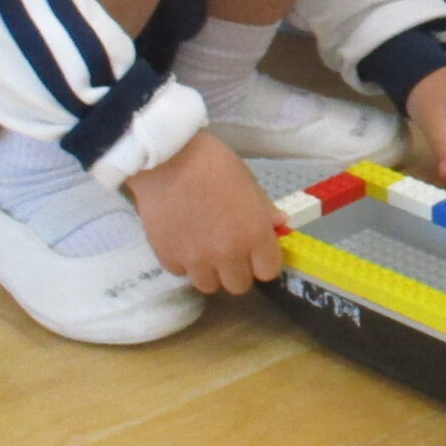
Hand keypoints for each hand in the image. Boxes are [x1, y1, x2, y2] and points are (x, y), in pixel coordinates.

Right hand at [126, 130, 286, 294]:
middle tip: (229, 251)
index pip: (268, 271)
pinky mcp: (168, 259)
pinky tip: (182, 239)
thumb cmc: (213, 164)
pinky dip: (184, 262)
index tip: (256, 253)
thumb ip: (264, 210)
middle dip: (237, 270)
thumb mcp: (249, 182)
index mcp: (254, 235)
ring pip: (209, 285)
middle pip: (239, 285)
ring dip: (210, 271)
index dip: (263, 262)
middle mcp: (227, 254)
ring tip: (203, 248)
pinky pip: (182, 272)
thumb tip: (279, 225)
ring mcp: (196, 260)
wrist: (167, 159)